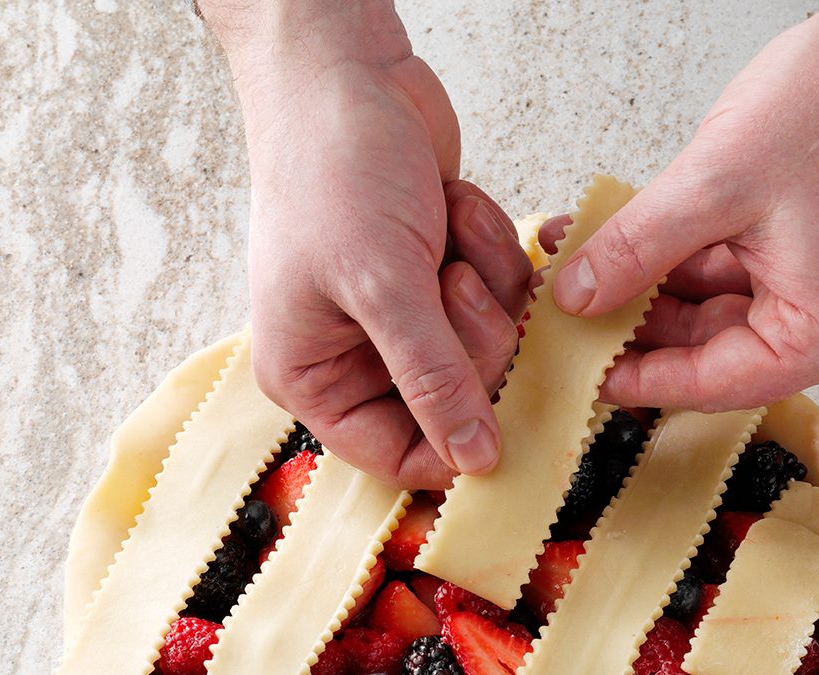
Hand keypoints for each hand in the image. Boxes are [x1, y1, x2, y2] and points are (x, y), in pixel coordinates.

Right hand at [214, 8, 530, 488]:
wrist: (346, 71)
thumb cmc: (332, 170)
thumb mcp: (382, 285)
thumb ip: (432, 379)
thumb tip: (473, 460)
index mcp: (315, 378)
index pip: (395, 457)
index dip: (450, 448)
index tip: (497, 424)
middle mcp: (358, 357)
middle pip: (457, 404)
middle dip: (470, 337)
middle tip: (450, 280)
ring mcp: (407, 316)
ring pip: (490, 348)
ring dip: (486, 284)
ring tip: (442, 230)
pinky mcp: (445, 276)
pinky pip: (503, 297)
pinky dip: (492, 250)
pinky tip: (453, 209)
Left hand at [549, 2, 818, 410]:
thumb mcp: (716, 183)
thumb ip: (638, 249)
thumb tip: (580, 297)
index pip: (715, 385)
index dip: (641, 378)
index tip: (586, 373)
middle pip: (714, 354)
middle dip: (639, 327)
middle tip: (574, 317)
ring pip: (718, 317)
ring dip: (653, 292)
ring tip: (590, 269)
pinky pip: (738, 284)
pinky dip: (685, 267)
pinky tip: (633, 247)